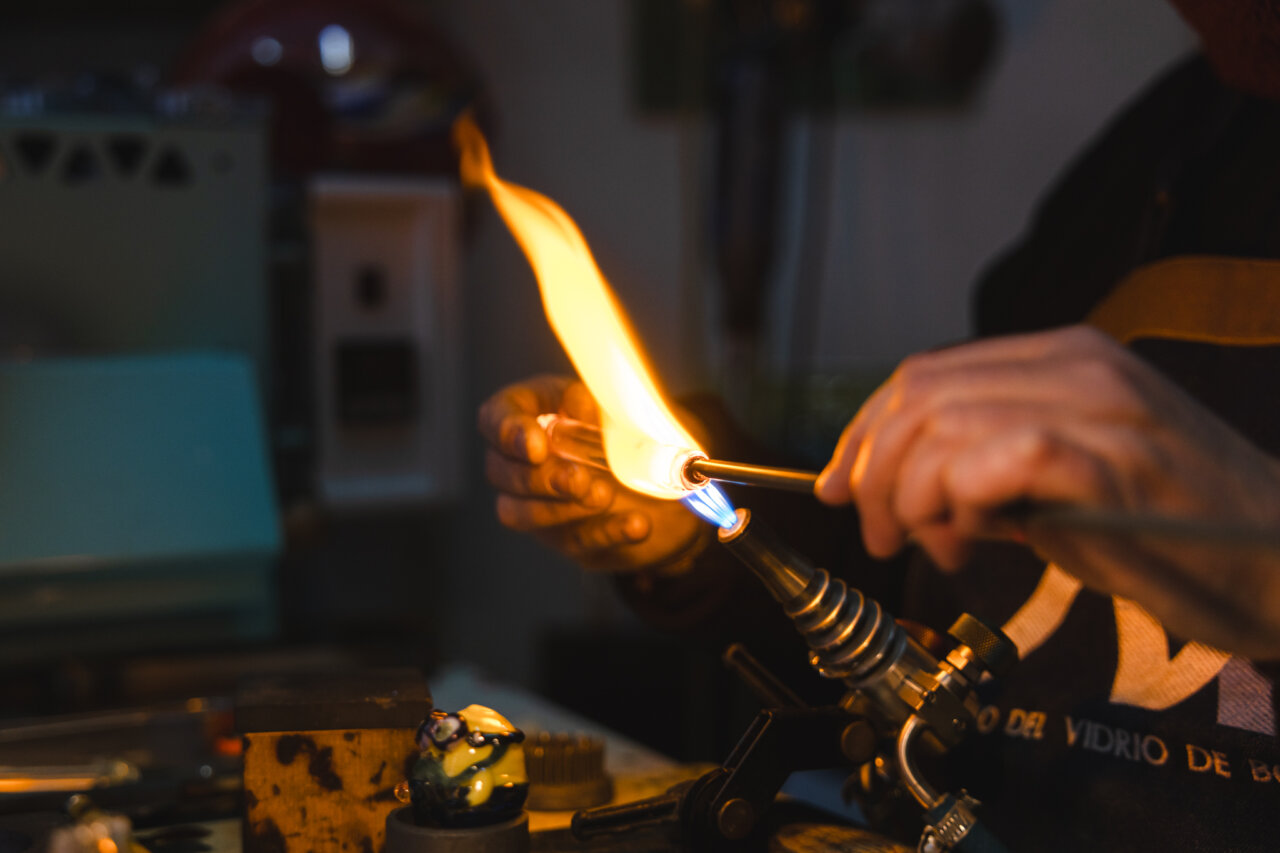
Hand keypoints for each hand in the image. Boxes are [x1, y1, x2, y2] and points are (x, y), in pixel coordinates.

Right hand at [478, 375, 708, 572]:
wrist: (658, 468)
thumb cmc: (617, 422)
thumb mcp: (607, 401)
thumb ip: (592, 402)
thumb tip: (579, 408)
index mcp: (523, 412)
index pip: (494, 419)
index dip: (509, 433)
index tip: (537, 448)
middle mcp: (517, 460)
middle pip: (502, 474)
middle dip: (540, 479)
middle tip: (577, 478)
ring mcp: (533, 503)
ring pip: (523, 515)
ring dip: (563, 509)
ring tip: (604, 496)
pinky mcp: (565, 536)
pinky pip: (575, 541)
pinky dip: (607, 533)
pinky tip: (636, 525)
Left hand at [815, 325, 1279, 657]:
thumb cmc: (1171, 529)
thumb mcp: (1059, 485)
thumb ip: (978, 471)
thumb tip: (885, 490)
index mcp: (1063, 358)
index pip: (924, 375)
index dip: (864, 433)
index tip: (839, 486)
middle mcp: (1078, 366)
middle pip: (918, 395)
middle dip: (872, 471)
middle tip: (880, 533)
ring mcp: (1100, 408)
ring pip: (943, 425)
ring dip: (909, 496)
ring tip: (933, 544)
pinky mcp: (1115, 462)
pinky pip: (998, 460)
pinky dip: (958, 501)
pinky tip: (972, 536)